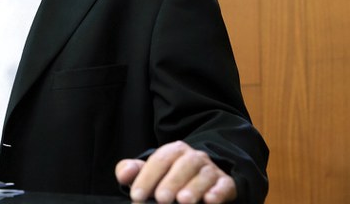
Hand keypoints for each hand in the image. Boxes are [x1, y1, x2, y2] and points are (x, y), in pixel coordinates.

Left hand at [115, 141, 236, 202]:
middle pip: (182, 165)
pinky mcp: (226, 183)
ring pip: (204, 175)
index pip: (159, 160)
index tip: (136, 196)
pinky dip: (218, 192)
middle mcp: (193, 157)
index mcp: (173, 151)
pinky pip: (225, 185)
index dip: (146, 178)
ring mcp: (211, 170)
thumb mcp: (150, 173)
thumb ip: (133, 171)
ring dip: (194, 188)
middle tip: (161, 199)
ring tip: (184, 201)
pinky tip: (210, 201)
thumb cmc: (168, 177)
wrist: (200, 177)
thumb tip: (124, 174)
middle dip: (171, 182)